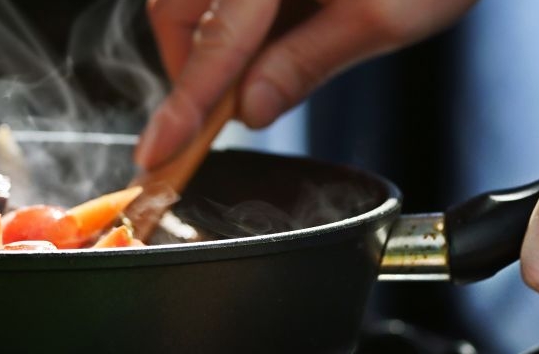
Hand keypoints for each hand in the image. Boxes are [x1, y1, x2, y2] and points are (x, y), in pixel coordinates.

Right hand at [134, 0, 477, 168]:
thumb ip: (305, 64)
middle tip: (225, 113)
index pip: (212, 44)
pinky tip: (281, 31)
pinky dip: (240, 17)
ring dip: (217, 41)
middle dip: (194, 66)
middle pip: (176, 9)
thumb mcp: (383, 19)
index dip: (183, 107)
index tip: (155, 154)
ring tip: (265, 70)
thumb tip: (252, 110)